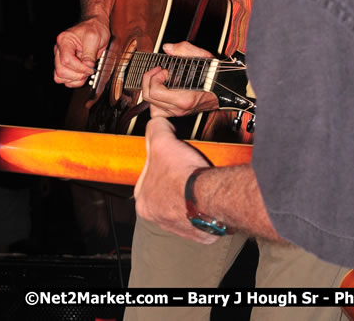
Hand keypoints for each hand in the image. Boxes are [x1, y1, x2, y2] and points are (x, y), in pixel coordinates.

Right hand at [53, 16, 109, 87]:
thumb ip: (90, 53)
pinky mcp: (65, 65)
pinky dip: (73, 81)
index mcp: (64, 40)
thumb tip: (88, 67)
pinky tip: (82, 75)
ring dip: (74, 79)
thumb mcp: (94, 38)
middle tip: (90, 71)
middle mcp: (59, 49)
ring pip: (59, 77)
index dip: (79, 68)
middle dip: (77, 75)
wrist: (96, 25)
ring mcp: (61, 58)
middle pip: (61, 71)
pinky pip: (64, 79)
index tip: (91, 68)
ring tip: (86, 73)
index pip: (66, 60)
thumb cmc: (94, 28)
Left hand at [135, 116, 217, 243]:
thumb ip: (156, 129)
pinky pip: (201, 215)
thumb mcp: (162, 141)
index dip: (160, 163)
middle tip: (187, 167)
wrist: (209, 196)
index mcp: (144, 200)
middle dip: (176, 179)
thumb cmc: (183, 176)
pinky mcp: (199, 231)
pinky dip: (205, 204)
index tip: (170, 158)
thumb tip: (157, 122)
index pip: (148, 177)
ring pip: (182, 204)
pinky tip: (209, 191)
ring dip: (190, 192)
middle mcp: (158, 217)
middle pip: (165, 191)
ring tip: (199, 177)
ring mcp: (178, 225)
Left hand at [141, 41, 218, 117]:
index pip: (154, 91)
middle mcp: (179, 109)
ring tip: (161, 79)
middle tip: (160, 71)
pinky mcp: (178, 112)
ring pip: (152, 105)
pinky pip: (158, 109)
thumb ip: (184, 49)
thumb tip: (167, 48)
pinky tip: (162, 88)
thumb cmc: (215, 75)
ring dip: (152, 89)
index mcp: (183, 99)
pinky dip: (156, 99)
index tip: (163, 69)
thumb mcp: (202, 57)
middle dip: (149, 80)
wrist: (226, 88)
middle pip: (149, 98)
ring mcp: (178, 112)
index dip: (154, 77)